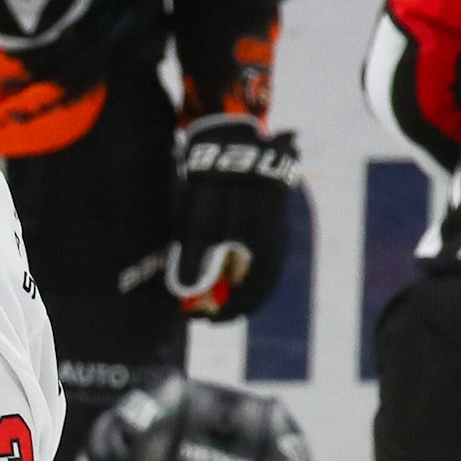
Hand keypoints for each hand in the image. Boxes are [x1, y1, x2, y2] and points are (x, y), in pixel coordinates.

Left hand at [166, 116, 298, 320]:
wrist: (236, 143)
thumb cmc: (216, 186)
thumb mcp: (197, 225)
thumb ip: (192, 261)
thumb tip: (186, 293)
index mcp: (263, 254)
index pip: (248, 300)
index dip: (222, 313)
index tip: (196, 316)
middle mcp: (274, 247)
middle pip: (254, 288)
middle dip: (226, 301)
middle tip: (199, 308)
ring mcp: (272, 233)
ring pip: (255, 271)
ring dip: (230, 284)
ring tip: (203, 287)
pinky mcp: (266, 221)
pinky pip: (253, 254)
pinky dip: (235, 265)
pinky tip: (215, 262)